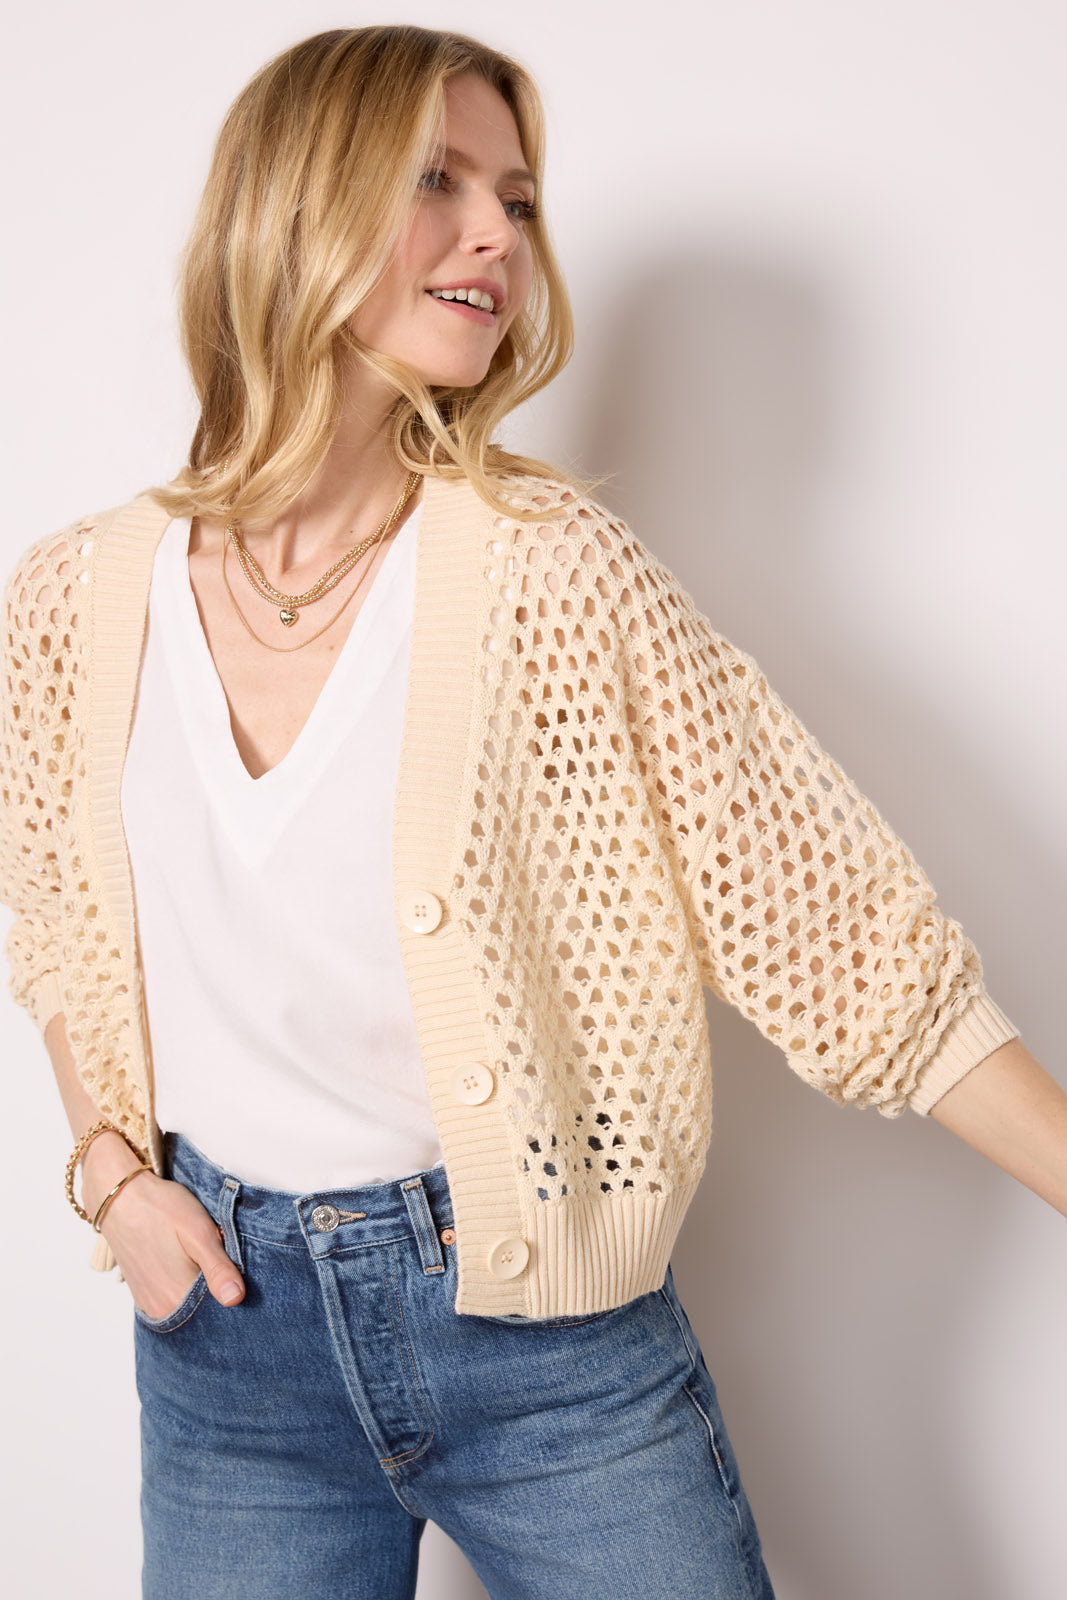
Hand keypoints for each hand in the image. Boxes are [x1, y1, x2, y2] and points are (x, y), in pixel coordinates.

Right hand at [80, 1134, 245, 1317]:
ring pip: (188, 1307)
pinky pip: (173, 1301)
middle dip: (217, 1289)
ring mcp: (149, 1305)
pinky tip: (187, 1264)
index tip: (236, 1267)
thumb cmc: (161, 1209)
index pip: (220, 1311)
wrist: (120, 1196)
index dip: (233, 1288)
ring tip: (200, 1257)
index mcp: (177, 1298)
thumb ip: (218, 1268)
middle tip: (219, 1256)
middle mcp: (161, 1311)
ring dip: (201, 1288)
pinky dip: (184, 1288)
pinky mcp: (143, 1295)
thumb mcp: (199, 1232)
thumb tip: (236, 1299)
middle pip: (204, 1313)